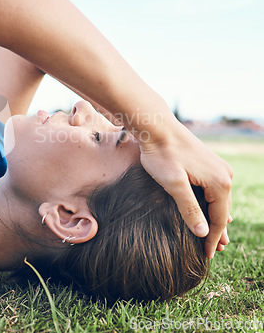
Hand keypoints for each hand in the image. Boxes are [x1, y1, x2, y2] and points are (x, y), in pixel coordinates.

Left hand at [139, 121, 232, 258]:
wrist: (156, 127)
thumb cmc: (162, 154)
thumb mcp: (173, 184)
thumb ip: (188, 208)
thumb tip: (203, 233)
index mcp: (220, 182)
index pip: (219, 219)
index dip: (212, 239)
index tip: (206, 255)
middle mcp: (225, 174)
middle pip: (222, 210)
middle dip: (216, 231)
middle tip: (212, 251)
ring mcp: (218, 167)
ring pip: (218, 200)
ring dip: (213, 217)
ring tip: (211, 236)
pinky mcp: (208, 162)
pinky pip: (213, 189)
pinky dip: (209, 203)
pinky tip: (207, 210)